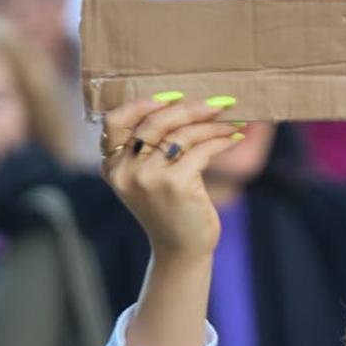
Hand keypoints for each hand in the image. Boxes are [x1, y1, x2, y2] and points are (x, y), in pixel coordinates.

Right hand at [99, 97, 242, 263]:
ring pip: (182, 134)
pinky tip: (233, 138)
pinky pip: (201, 150)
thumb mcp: (146, 179)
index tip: (173, 96)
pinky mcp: (176, 185)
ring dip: (212, 125)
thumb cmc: (169, 209)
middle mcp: (125, 171)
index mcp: (112, 166)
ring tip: (232, 122)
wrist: (181, 250)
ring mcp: (149, 178)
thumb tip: (179, 103)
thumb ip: (147, 148)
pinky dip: (221, 141)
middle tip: (217, 104)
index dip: (142, 103)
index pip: (115, 121)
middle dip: (189, 108)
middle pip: (154, 122)